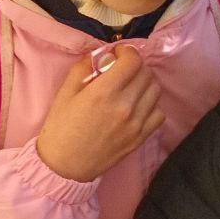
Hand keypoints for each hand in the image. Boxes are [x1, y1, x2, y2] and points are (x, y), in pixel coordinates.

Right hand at [35, 46, 165, 183]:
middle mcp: (124, 106)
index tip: (118, 54)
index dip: (127, 51)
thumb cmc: (60, 128)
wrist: (65, 166)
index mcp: (103, 92)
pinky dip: (151, 105)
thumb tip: (101, 55)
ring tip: (130, 87)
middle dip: (134, 66)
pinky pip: (158, 113)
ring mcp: (136, 124)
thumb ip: (83, 68)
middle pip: (145, 73)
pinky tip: (137, 106)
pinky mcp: (141, 137)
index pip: (132, 60)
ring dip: (144, 83)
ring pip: (155, 90)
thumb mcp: (64, 93)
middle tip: (122, 69)